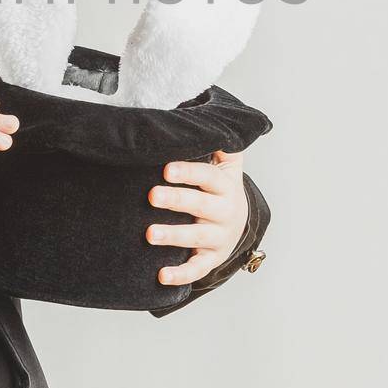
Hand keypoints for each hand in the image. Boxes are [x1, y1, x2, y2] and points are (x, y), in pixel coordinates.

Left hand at [146, 149, 249, 284]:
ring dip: (173, 235)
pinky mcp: (211, 258)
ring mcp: (219, 237)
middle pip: (200, 204)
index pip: (208, 176)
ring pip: (196, 236)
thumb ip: (218, 141)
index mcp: (225, 185)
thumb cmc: (220, 187)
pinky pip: (197, 269)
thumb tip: (203, 113)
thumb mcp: (226, 163)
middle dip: (176, 199)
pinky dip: (180, 274)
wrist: (238, 222)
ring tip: (149, 234)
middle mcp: (224, 211)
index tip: (166, 168)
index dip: (188, 172)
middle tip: (151, 195)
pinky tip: (160, 275)